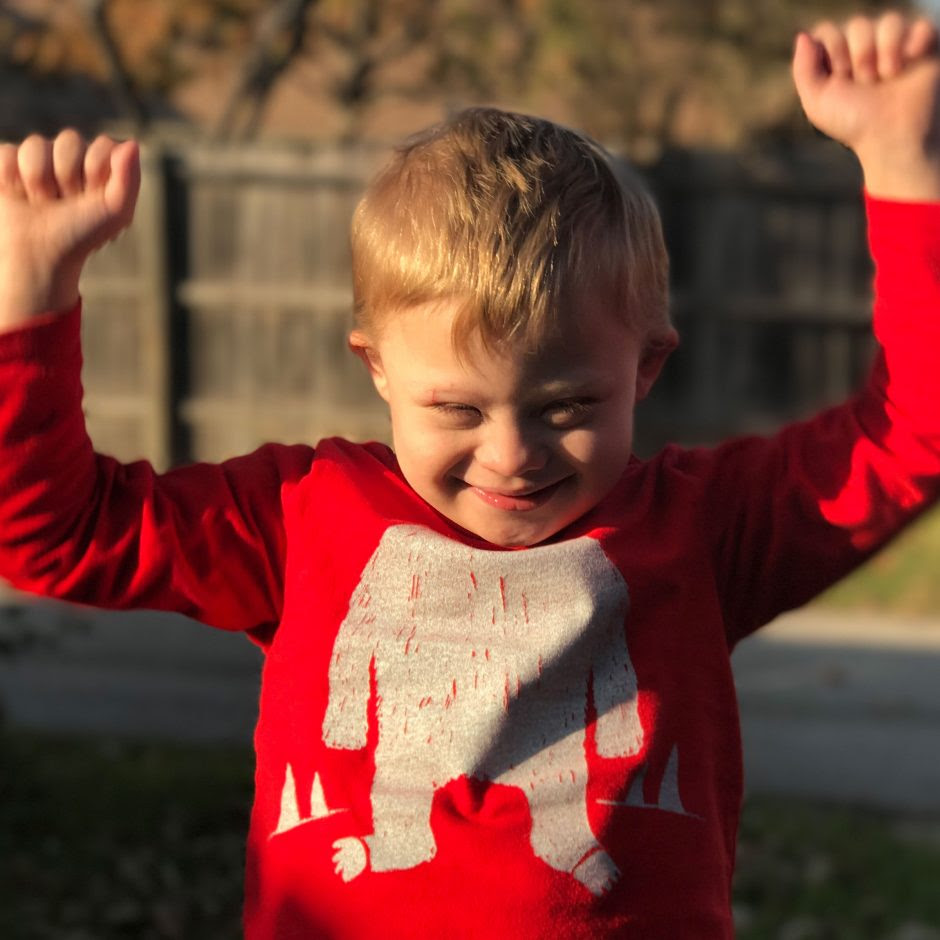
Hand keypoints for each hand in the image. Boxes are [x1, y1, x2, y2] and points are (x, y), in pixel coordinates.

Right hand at [0, 130, 139, 329]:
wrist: (42, 254)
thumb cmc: (83, 235)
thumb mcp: (116, 213)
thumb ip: (129, 180)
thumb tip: (131, 143)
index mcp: (100, 164)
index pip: (102, 145)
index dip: (96, 172)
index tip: (92, 198)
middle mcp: (71, 156)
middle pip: (70, 140)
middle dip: (68, 177)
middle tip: (67, 202)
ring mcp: (39, 157)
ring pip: (36, 145)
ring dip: (39, 181)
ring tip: (44, 202)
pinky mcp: (9, 162)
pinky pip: (8, 153)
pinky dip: (12, 179)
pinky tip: (20, 196)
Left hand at [792, 11, 939, 199]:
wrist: (892, 136)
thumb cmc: (853, 123)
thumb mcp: (817, 102)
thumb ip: (803, 69)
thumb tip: (804, 36)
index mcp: (839, 58)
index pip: (829, 31)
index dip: (834, 52)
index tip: (841, 79)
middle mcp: (866, 47)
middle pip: (858, 24)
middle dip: (860, 56)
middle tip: (867, 84)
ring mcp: (896, 45)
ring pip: (889, 21)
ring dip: (886, 52)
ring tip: (888, 78)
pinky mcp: (924, 45)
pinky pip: (919, 25)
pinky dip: (914, 43)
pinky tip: (910, 64)